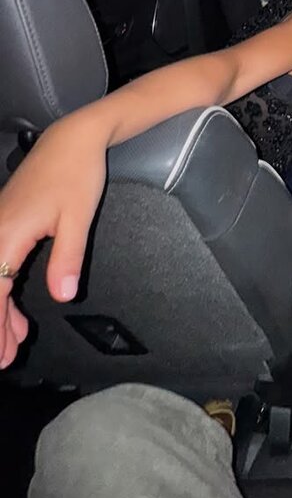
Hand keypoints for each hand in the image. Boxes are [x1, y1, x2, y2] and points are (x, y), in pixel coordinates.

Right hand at [0, 124, 106, 368]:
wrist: (72, 138)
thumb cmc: (78, 173)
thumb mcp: (78, 218)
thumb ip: (68, 258)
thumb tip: (64, 295)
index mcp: (8, 233)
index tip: (2, 354)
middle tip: (6, 359)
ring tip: (12, 341)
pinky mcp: (4, 221)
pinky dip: (2, 290)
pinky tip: (14, 307)